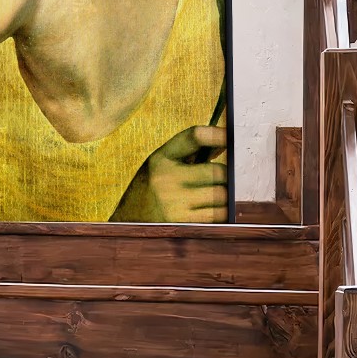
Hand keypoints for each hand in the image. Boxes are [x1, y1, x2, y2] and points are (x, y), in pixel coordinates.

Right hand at [111, 125, 227, 222]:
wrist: (128, 223)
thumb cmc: (151, 189)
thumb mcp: (162, 165)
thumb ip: (190, 154)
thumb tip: (225, 144)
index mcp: (161, 158)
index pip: (193, 137)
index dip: (215, 134)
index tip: (228, 135)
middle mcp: (166, 178)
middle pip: (217, 171)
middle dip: (224, 176)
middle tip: (222, 179)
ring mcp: (173, 202)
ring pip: (220, 195)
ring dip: (223, 197)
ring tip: (213, 197)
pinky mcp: (181, 223)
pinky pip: (216, 215)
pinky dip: (220, 213)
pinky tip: (210, 211)